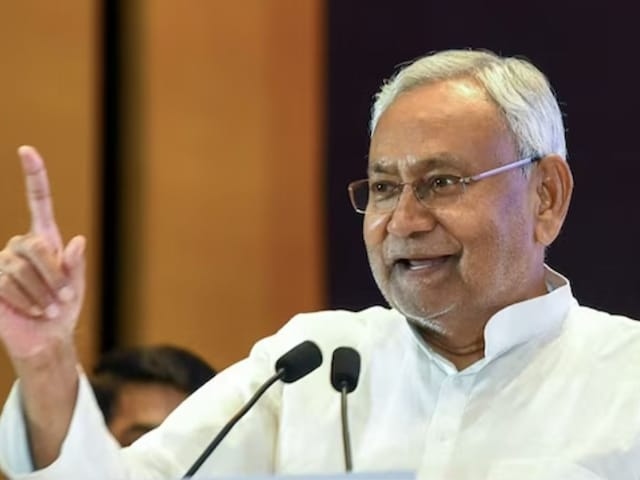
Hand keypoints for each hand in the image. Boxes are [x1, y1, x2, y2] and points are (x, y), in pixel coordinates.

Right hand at [0, 146, 85, 361]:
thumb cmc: (63, 309)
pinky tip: (32, 310)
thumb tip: (77, 240)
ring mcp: (3, 260)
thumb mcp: (76, 285)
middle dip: (54, 276)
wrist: (46, 336)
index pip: (38, 201)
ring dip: (41, 292)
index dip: (34, 176)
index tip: (27, 150)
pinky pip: (6, 281)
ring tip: (48, 308)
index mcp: (46, 239)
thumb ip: (76, 264)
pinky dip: (25, 299)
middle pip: (36, 246)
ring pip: (21, 267)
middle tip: (63, 298)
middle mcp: (22, 245)